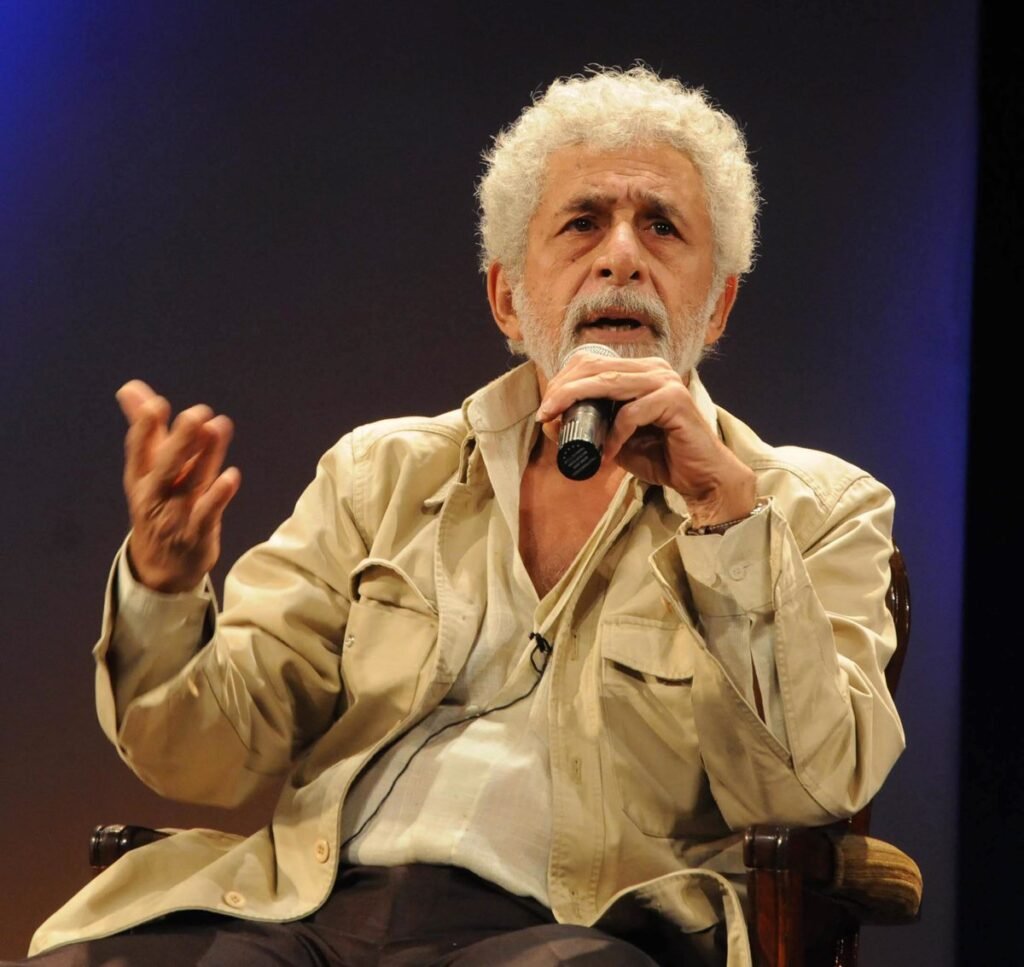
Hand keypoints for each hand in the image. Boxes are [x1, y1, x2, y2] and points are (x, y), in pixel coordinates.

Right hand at [117, 380, 240, 591]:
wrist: (161, 568)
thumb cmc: (159, 507)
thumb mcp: (147, 471)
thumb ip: (146, 429)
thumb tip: (131, 388)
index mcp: (140, 478)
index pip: (139, 451)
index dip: (144, 428)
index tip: (156, 403)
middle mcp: (155, 495)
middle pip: (166, 466)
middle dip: (181, 440)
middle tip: (197, 413)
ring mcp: (176, 516)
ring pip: (191, 483)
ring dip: (206, 456)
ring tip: (219, 427)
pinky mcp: (198, 533)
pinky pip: (208, 513)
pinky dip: (218, 496)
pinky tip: (231, 476)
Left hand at [535, 353, 755, 525]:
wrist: (701, 478)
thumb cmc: (660, 456)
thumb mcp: (614, 441)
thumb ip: (588, 427)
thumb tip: (549, 421)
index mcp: (640, 370)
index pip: (593, 362)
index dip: (564, 380)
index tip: (545, 407)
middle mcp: (653, 368)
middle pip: (596, 368)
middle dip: (563, 389)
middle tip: (545, 413)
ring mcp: (666, 381)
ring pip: (609, 383)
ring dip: (577, 402)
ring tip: (557, 424)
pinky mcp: (675, 400)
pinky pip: (632, 413)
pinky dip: (614, 434)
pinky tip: (605, 454)